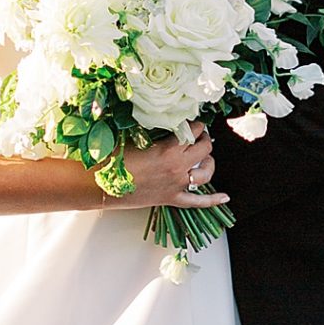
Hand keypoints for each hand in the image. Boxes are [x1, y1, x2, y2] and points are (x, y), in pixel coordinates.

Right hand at [111, 125, 227, 209]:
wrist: (99, 185)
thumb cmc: (111, 160)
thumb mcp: (134, 138)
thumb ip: (153, 131)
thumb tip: (164, 123)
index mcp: (169, 150)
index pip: (193, 131)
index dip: (195, 124)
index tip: (191, 122)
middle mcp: (177, 168)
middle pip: (204, 149)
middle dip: (204, 139)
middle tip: (198, 135)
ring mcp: (176, 185)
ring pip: (206, 173)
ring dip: (209, 162)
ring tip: (205, 156)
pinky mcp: (171, 199)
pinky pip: (197, 202)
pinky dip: (212, 200)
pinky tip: (224, 198)